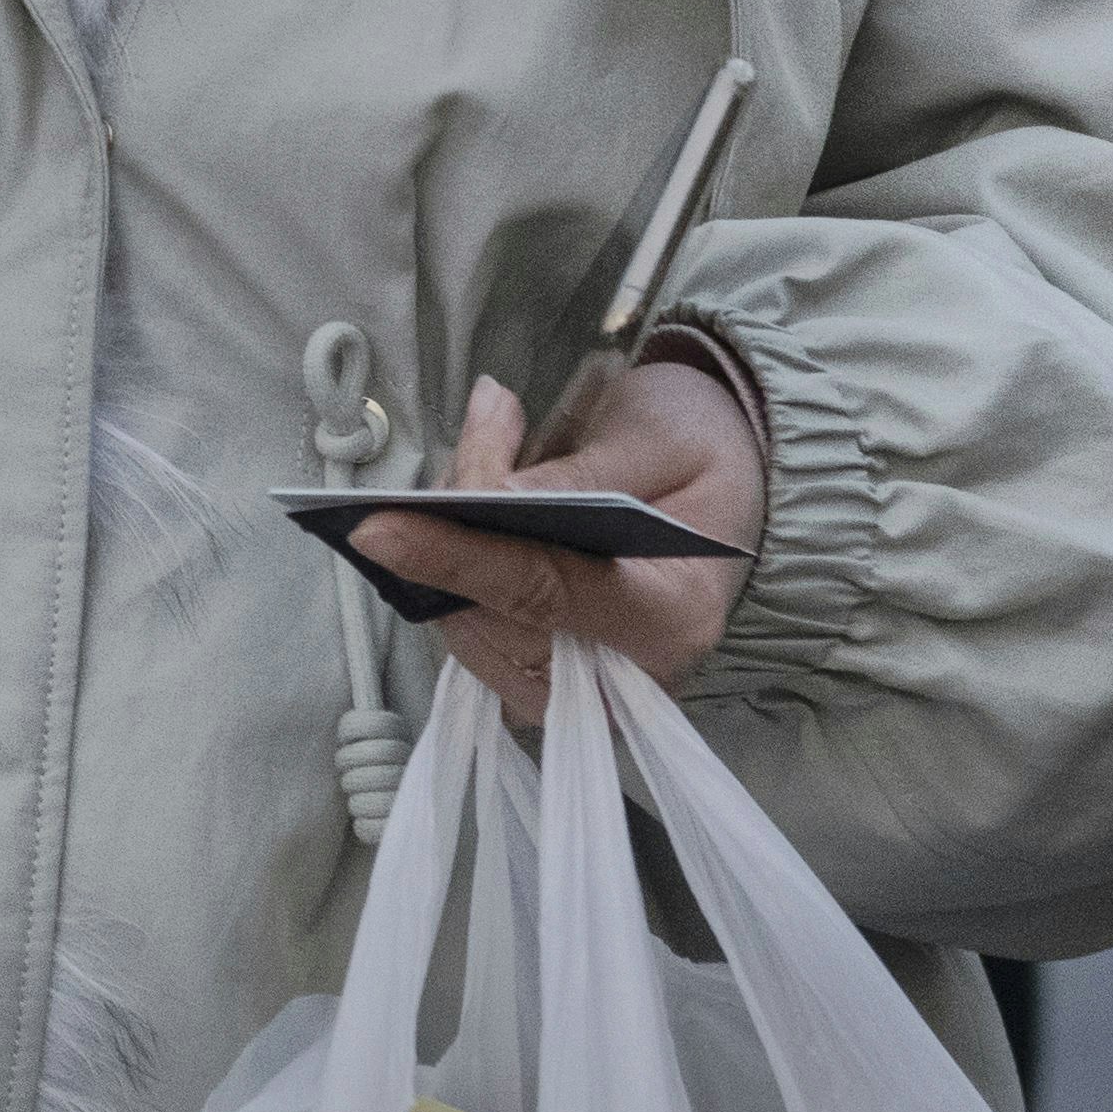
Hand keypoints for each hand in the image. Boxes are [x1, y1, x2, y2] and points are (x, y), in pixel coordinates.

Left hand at [345, 353, 769, 726]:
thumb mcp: (660, 437)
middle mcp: (624, 680)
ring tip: (495, 437)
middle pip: (488, 614)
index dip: (457, 558)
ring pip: (461, 623)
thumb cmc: (706, 454)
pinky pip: (465, 626)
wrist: (734, 486)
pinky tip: (480, 495)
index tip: (378, 527)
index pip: (544, 594)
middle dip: (459, 517)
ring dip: (450, 530)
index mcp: (671, 617)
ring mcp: (577, 694)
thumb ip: (576, 474)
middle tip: (494, 416)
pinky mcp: (538, 685)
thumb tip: (484, 495)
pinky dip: (453, 558)